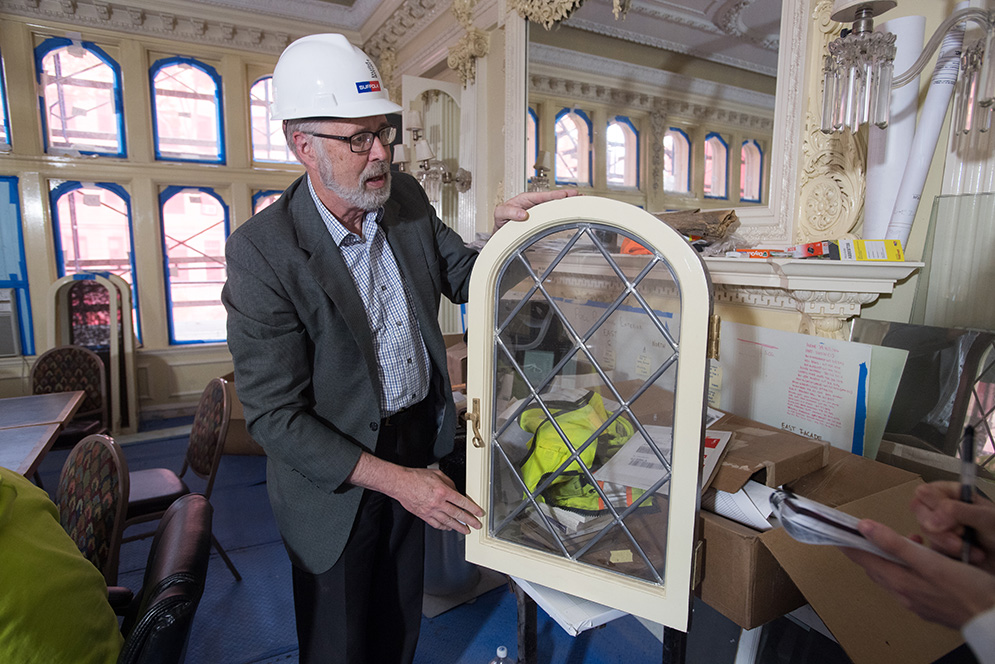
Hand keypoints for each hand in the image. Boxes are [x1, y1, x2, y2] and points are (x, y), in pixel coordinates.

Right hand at [347, 453, 483, 533]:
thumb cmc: (416, 477)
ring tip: (466, 530)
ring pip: (448, 522)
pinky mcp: (424, 515)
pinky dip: (444, 527)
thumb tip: (456, 491)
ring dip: (459, 527)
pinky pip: (437, 524)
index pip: (462, 502)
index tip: (479, 512)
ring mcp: (431, 511)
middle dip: (470, 521)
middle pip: (458, 514)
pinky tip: (449, 528)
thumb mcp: (437, 474)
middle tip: (477, 525)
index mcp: (443, 491)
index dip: (473, 508)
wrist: (400, 483)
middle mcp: (438, 503)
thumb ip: (449, 483)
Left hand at [492, 189, 578, 232]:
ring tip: (578, 201)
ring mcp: (537, 210)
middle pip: (552, 198)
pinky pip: (551, 214)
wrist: (500, 229)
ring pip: (553, 205)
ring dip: (566, 203)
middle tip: (578, 195)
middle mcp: (533, 203)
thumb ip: (510, 212)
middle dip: (565, 196)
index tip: (564, 194)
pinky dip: (561, 212)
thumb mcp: (501, 213)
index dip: (554, 195)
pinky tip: (569, 213)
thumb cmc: (500, 218)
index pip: (542, 196)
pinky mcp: (539, 218)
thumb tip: (524, 214)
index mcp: (525, 199)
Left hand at [841, 518, 994, 628]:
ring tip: (905, 540)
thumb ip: (896, 544)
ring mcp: (917, 602)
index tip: (834, 530)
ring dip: (892, 557)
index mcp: (899, 582)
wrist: (993, 619)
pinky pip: (910, 583)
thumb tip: (864, 527)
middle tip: (864, 531)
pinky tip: (924, 559)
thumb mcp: (930, 562)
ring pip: (894, 575)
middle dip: (868, 549)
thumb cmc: (967, 589)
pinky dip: (909, 568)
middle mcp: (903, 594)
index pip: (863, 559)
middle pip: (876, 567)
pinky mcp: (930, 605)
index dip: (848, 543)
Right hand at [910, 481, 994, 572]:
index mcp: (952, 493)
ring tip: (969, 549)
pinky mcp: (938, 546)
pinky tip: (960, 557)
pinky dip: (942, 555)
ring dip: (947, 544)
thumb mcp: (985, 518)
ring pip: (925, 533)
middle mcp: (941, 508)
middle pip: (920, 513)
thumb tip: (930, 521)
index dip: (933, 507)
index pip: (924, 493)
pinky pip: (927, 550)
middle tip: (961, 536)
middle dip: (940, 529)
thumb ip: (958, 512)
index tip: (954, 522)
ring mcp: (939, 528)